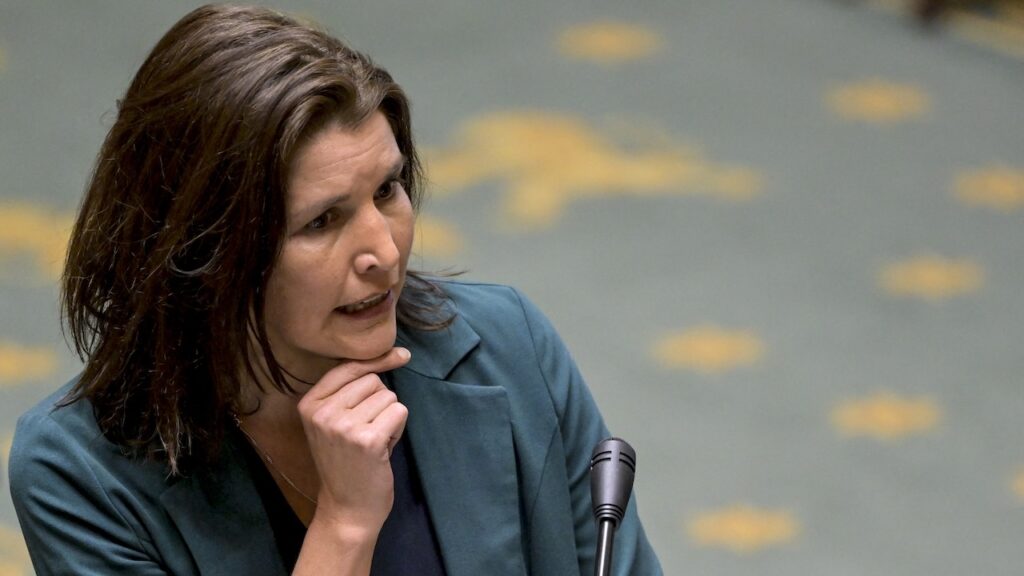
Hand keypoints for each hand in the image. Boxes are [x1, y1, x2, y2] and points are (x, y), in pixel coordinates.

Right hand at [296, 346, 410, 538]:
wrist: (347, 510)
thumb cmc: (347, 463)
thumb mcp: (333, 423)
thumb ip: (350, 391)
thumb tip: (394, 354)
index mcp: (309, 404)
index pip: (348, 367)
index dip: (377, 361)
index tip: (401, 355)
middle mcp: (322, 412)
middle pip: (373, 380)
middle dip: (380, 403)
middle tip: (367, 432)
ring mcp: (343, 426)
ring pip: (389, 396)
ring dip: (389, 418)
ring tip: (373, 443)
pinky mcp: (368, 439)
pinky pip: (399, 412)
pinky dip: (398, 430)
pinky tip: (382, 450)